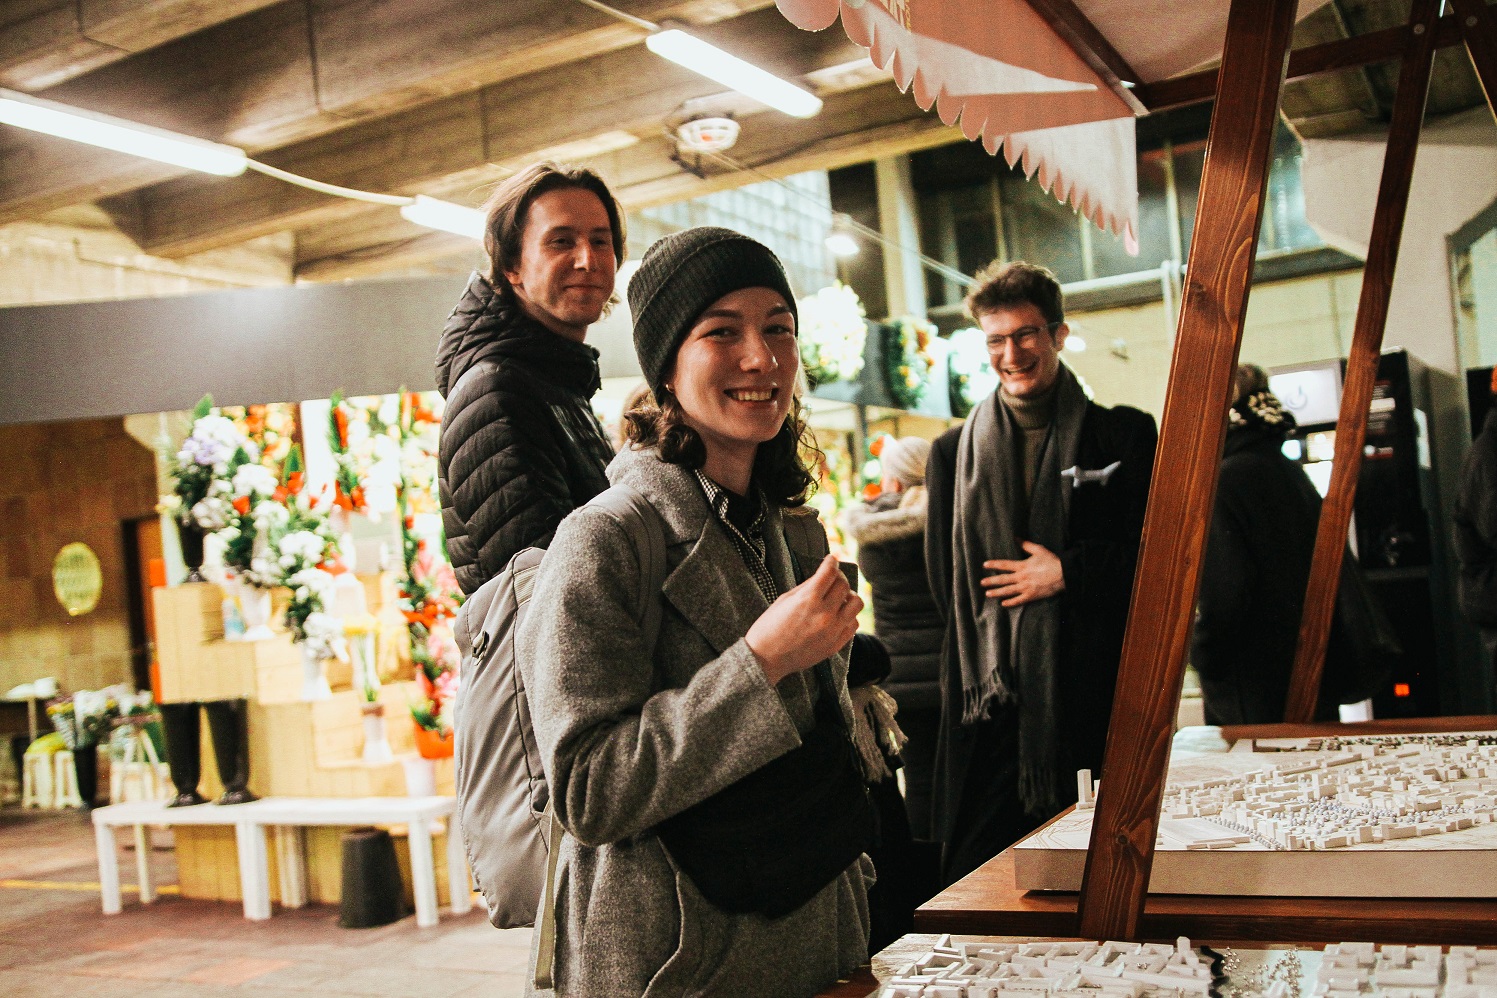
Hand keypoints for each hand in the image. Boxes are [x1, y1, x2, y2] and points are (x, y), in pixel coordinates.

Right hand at [746, 555, 862, 684]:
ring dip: (848, 596)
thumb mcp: (784, 600)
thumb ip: (807, 587)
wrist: (766, 659)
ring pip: (856, 603)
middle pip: (844, 585)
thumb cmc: (770, 627)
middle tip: (832, 578)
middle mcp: (824, 614)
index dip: (831, 562)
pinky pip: (854, 623)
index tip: (831, 559)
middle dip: (839, 577)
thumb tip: (823, 575)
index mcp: (808, 599)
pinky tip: (838, 615)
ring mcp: (833, 630)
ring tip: (838, 598)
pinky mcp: (836, 644)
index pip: (830, 572)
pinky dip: (848, 616)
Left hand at [981, 541, 1064, 606]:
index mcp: (1023, 566)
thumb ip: (1025, 545)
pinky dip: (1011, 603)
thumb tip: (1015, 537)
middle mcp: (1022, 577)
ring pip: (1008, 591)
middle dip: (991, 581)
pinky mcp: (1032, 595)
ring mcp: (1026, 587)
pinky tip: (1003, 604)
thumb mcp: (1038, 550)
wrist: (1064, 574)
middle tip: (981, 583)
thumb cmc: (1052, 561)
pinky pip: (1019, 600)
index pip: (1005, 565)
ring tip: (987, 594)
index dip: (994, 565)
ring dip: (997, 592)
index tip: (984, 565)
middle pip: (1003, 579)